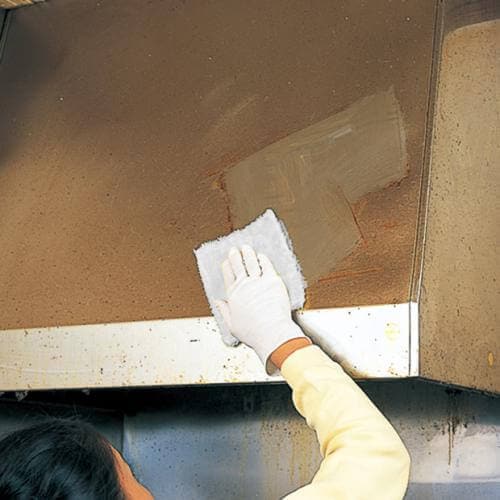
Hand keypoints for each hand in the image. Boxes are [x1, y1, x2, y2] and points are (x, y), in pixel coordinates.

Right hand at [216, 245, 305, 372]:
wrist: (272, 333)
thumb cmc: (254, 333)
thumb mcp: (232, 325)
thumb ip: (224, 311)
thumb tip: (218, 302)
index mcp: (234, 296)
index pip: (228, 276)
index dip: (226, 266)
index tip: (226, 261)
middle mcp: (244, 286)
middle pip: (238, 266)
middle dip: (235, 256)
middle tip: (234, 250)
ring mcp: (258, 282)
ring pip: (251, 262)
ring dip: (248, 253)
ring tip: (246, 248)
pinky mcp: (273, 281)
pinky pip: (266, 266)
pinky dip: (263, 259)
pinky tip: (261, 256)